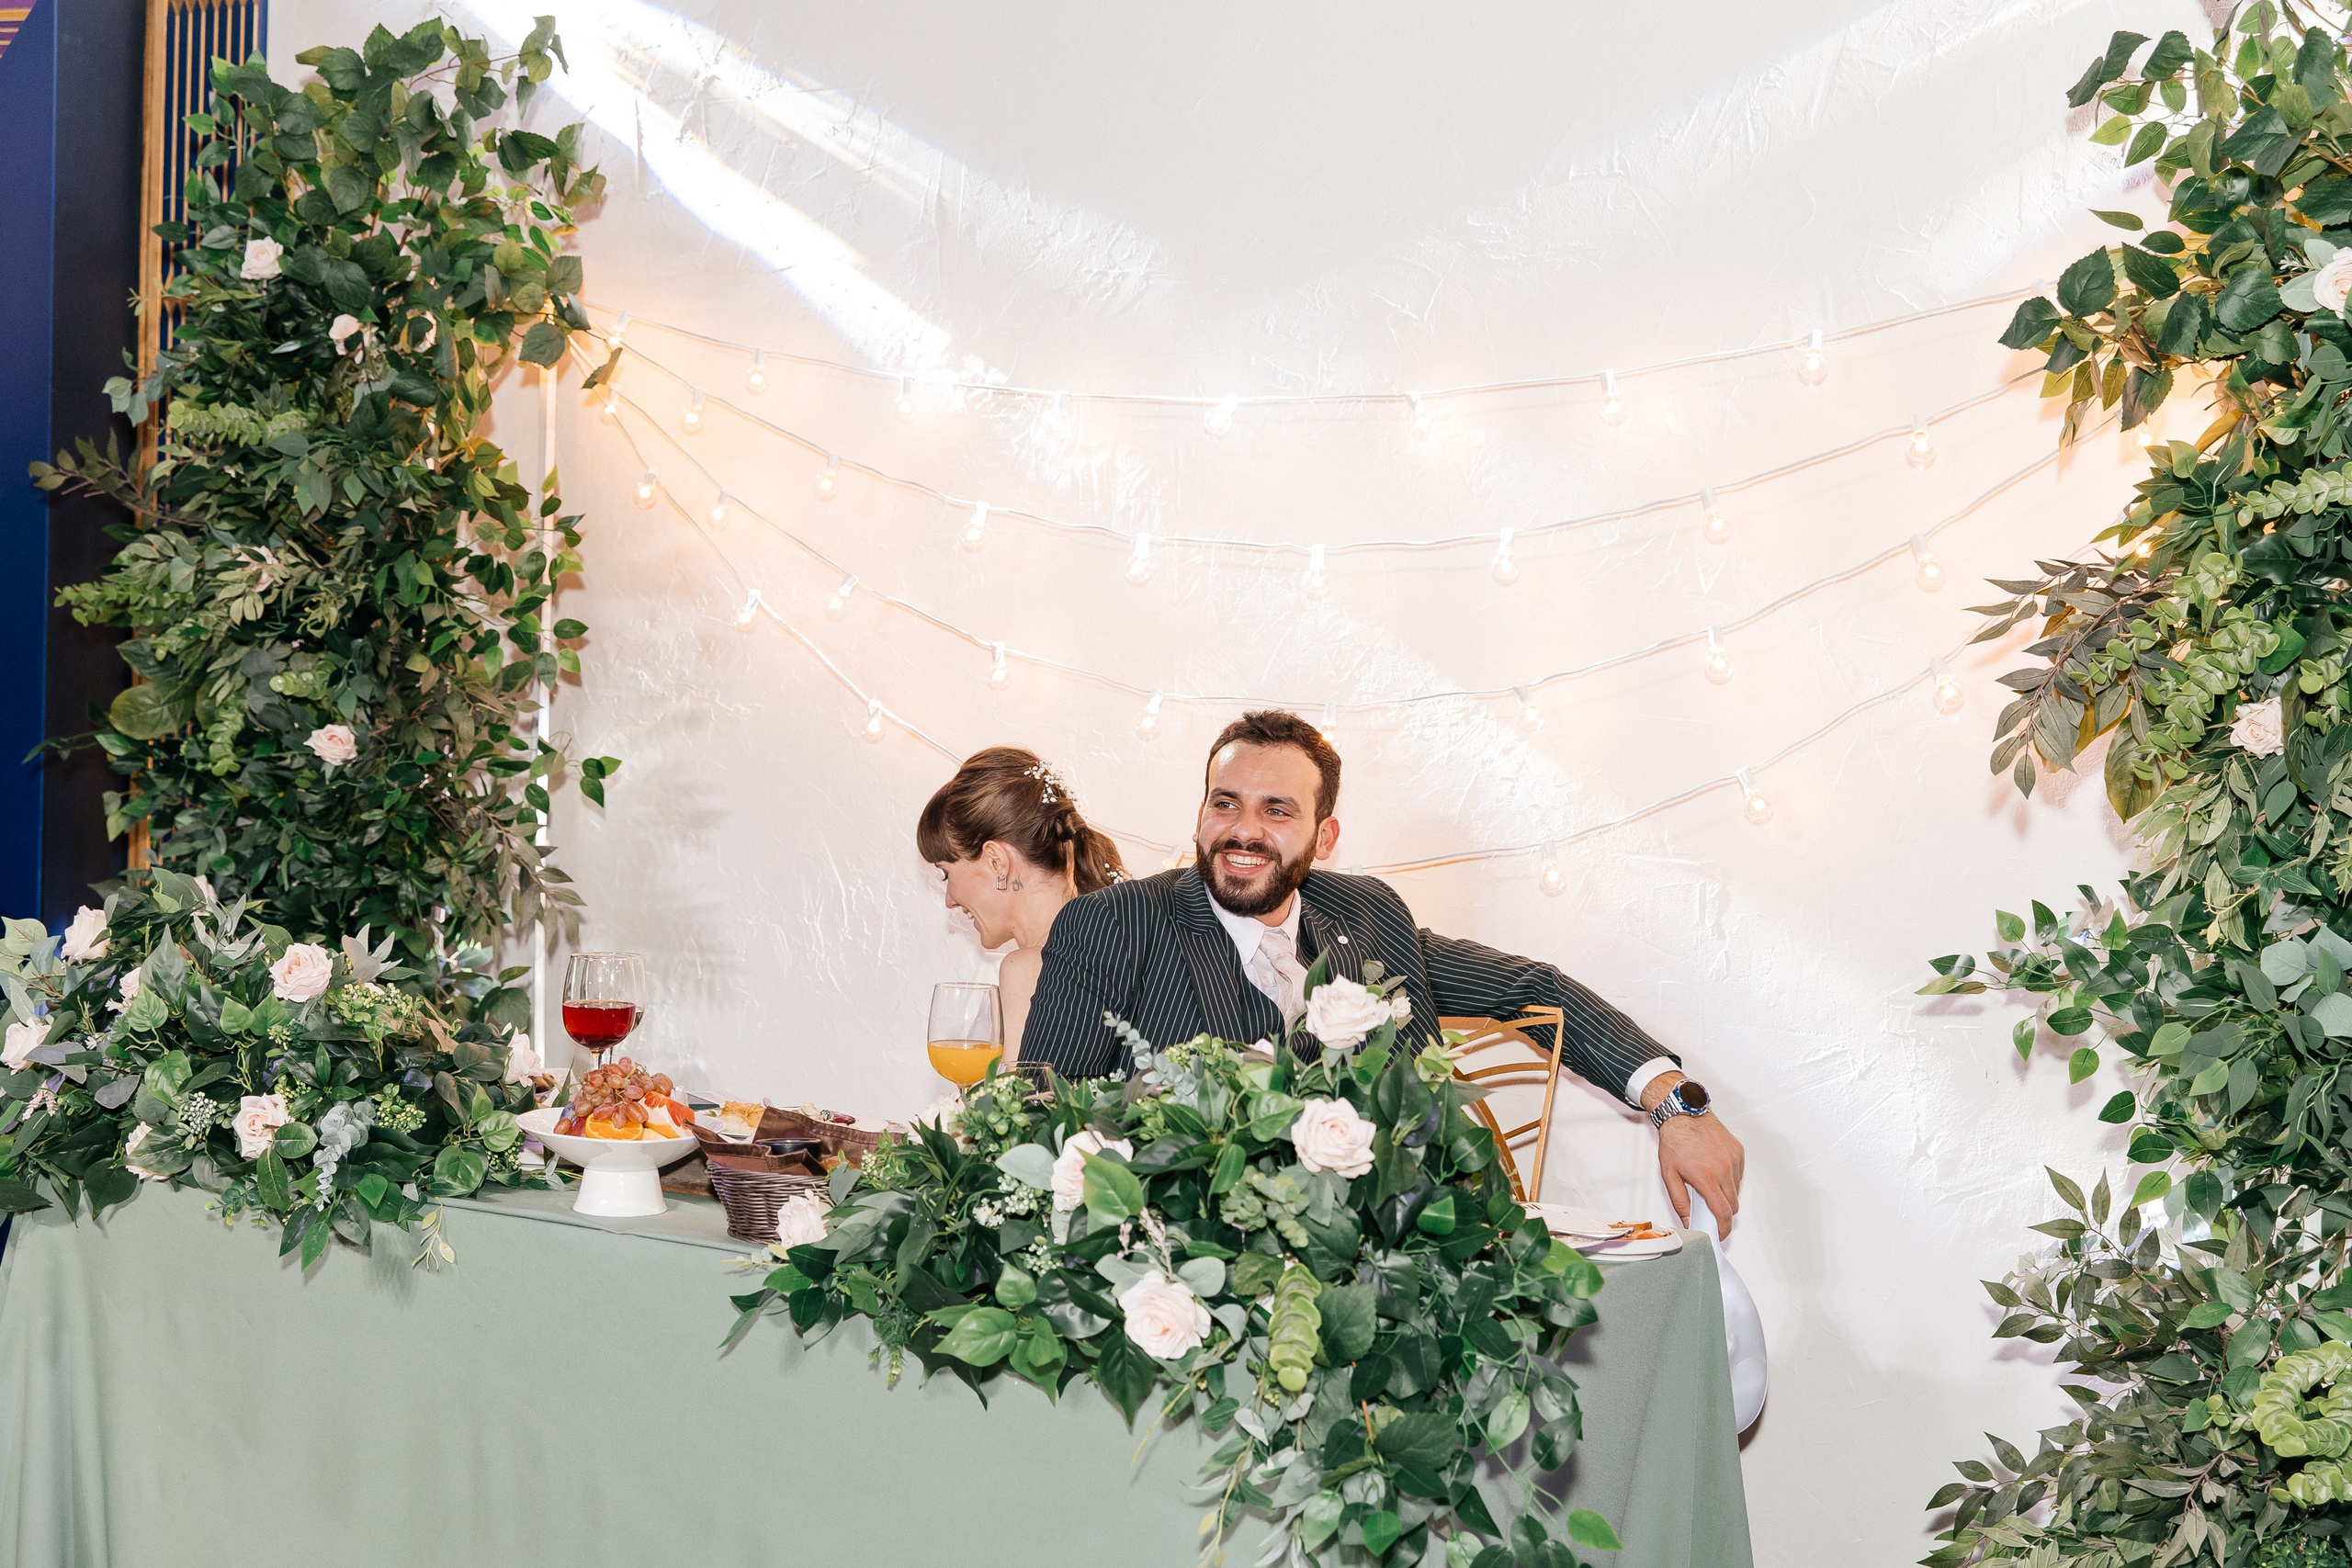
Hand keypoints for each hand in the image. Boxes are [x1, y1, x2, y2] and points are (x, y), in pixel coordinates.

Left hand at [1658, 1113, 1744, 1233]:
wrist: (1685, 1114)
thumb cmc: (1675, 1141)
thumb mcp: (1669, 1175)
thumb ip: (1680, 1202)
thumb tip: (1688, 1220)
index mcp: (1707, 1178)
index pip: (1723, 1213)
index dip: (1722, 1229)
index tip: (1719, 1234)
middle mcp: (1724, 1170)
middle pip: (1733, 1206)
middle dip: (1723, 1214)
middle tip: (1710, 1211)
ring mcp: (1734, 1160)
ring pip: (1736, 1191)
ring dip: (1726, 1195)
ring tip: (1708, 1184)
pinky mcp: (1739, 1152)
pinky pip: (1739, 1175)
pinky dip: (1730, 1179)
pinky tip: (1715, 1171)